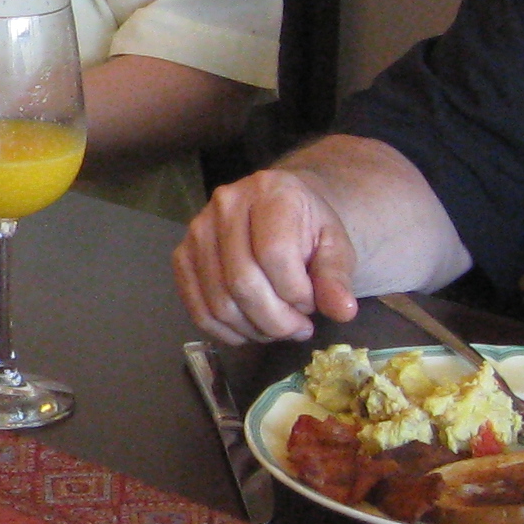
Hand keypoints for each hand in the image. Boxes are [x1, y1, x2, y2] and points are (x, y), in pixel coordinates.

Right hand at [175, 166, 360, 342]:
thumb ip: (337, 277)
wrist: (278, 209)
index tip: (312, 304)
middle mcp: (226, 204)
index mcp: (270, 191)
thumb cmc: (308, 228)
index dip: (296, 293)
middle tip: (297, 329)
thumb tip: (342, 311)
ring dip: (253, 329)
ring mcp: (197, 230)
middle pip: (242, 282)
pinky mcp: (181, 255)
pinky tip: (251, 331)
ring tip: (278, 329)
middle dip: (276, 320)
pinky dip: (225, 332)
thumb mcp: (335, 246)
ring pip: (219, 302)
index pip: (274, 254)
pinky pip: (197, 309)